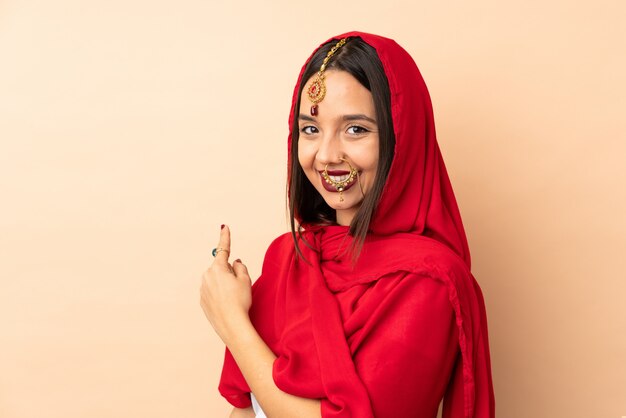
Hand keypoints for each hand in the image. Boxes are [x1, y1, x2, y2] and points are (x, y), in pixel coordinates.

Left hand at [199, 225, 251, 343]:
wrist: (232, 324)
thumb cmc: (240, 301)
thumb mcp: (245, 280)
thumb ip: (240, 267)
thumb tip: (235, 262)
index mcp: (217, 268)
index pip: (223, 249)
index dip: (225, 237)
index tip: (224, 227)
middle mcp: (207, 276)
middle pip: (220, 267)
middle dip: (229, 272)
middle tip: (239, 285)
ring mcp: (203, 289)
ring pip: (216, 280)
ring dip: (224, 283)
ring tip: (233, 297)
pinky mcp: (202, 300)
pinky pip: (212, 292)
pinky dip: (220, 294)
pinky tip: (227, 304)